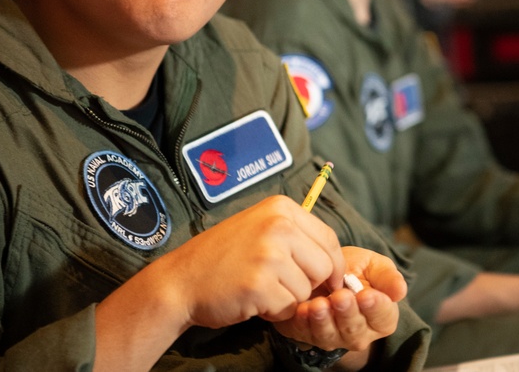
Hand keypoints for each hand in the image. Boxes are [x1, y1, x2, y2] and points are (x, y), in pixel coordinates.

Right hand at [152, 195, 347, 330]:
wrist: (181, 280)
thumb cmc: (224, 257)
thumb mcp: (262, 228)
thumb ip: (298, 237)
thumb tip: (337, 263)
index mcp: (282, 208)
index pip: (330, 238)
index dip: (333, 264)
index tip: (328, 279)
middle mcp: (278, 226)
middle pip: (324, 266)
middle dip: (308, 283)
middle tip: (280, 284)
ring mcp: (269, 254)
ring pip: (306, 289)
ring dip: (287, 297)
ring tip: (260, 287)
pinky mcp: (259, 284)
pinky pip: (287, 308)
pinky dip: (273, 311)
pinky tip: (252, 299)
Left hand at [274, 246, 405, 351]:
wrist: (326, 275)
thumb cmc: (356, 270)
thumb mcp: (374, 266)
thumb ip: (387, 277)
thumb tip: (400, 291)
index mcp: (382, 317)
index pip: (382, 315)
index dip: (375, 306)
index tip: (367, 295)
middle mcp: (360, 334)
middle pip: (354, 329)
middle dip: (347, 313)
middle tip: (341, 297)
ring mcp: (333, 338)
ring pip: (329, 335)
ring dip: (323, 321)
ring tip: (319, 305)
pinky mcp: (308, 336)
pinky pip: (304, 334)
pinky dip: (302, 324)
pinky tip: (301, 309)